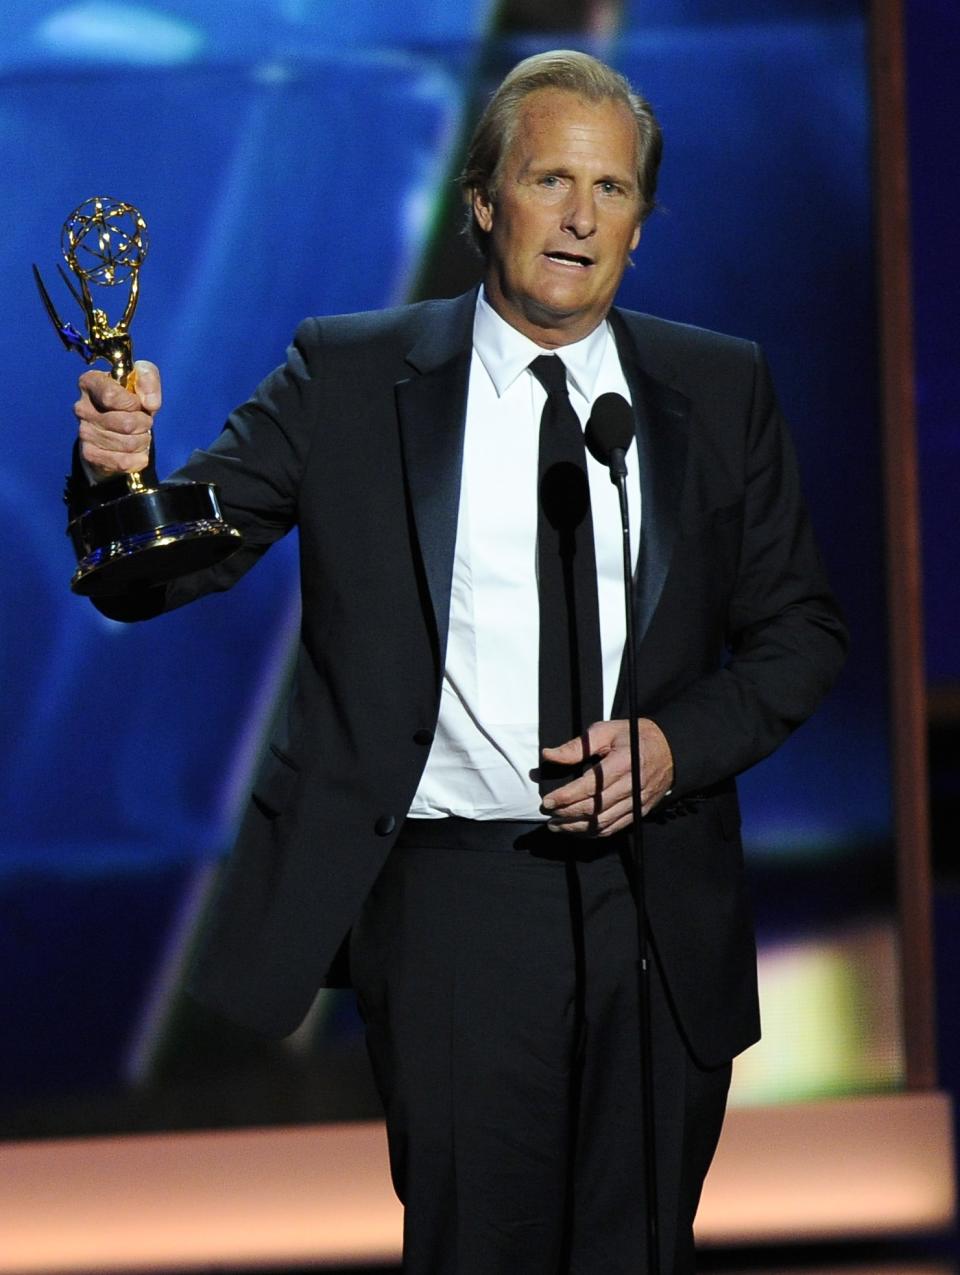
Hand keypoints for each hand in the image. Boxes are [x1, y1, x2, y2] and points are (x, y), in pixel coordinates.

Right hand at [75, 359, 161, 479]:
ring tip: (140, 435)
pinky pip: (123, 462)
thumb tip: (150, 403)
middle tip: (144, 421)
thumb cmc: (129, 399)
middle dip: (144, 424)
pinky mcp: (90, 455)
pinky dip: (138, 458)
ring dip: (143, 440)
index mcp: (90, 383)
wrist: (117, 428)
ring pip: (128, 444)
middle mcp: (82, 408)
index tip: (138, 403)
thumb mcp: (141, 379)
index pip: (111, 396)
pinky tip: (136, 450)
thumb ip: (148, 379)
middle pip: (126, 423)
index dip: (133, 403)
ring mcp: (84, 433)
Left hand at [541, 718, 673, 835]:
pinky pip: (614, 827)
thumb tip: (549, 755)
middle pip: (595, 807)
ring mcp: (638, 801)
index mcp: (624, 763)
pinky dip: (593, 832)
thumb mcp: (605, 731)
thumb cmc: (634, 737)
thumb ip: (577, 746)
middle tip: (547, 813)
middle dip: (567, 813)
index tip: (547, 801)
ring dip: (576, 827)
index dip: (566, 796)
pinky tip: (577, 830)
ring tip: (556, 826)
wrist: (669, 749)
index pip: (590, 786)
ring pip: (603, 822)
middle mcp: (633, 785)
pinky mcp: (640, 811)